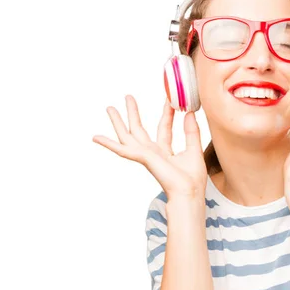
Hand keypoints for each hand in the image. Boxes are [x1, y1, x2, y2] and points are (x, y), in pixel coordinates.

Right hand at [93, 95, 207, 199]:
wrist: (188, 193)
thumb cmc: (192, 179)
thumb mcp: (194, 150)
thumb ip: (191, 132)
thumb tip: (190, 112)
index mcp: (166, 153)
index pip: (164, 129)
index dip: (166, 114)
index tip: (169, 100)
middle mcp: (153, 153)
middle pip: (140, 130)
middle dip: (134, 113)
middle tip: (128, 96)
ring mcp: (145, 156)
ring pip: (127, 136)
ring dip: (118, 122)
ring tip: (109, 108)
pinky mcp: (142, 158)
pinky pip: (121, 150)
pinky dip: (108, 143)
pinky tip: (96, 137)